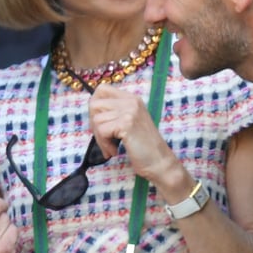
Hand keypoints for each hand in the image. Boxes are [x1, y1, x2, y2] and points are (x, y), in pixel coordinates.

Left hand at [89, 84, 193, 200]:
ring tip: (112, 147)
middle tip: (104, 138)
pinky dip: (104, 144)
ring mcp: (130, 111)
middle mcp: (131, 101)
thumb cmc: (144, 147)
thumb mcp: (130, 123)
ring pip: (96, 119)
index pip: (102, 90)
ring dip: (100, 138)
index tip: (100, 123)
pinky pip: (102, 131)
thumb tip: (92, 112)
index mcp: (132, 99)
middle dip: (94, 124)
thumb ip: (115, 114)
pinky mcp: (126, 124)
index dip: (95, 106)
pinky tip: (114, 151)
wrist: (160, 162)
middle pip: (95, 104)